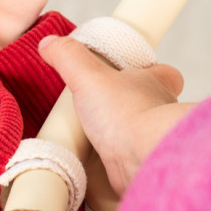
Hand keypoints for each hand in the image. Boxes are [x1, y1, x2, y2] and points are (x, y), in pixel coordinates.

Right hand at [39, 35, 190, 196]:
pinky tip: (91, 167)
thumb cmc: (126, 114)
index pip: (161, 72)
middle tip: (97, 108)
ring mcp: (150, 141)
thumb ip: (69, 57)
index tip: (124, 73)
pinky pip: (126, 165)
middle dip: (124, 107)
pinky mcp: (141, 167)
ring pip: (136, 136)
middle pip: (146, 104)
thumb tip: (49, 42)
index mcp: (154, 83)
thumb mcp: (89, 76)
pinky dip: (111, 166)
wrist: (143, 160)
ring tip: (87, 138)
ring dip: (116, 137)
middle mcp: (158, 112)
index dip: (147, 70)